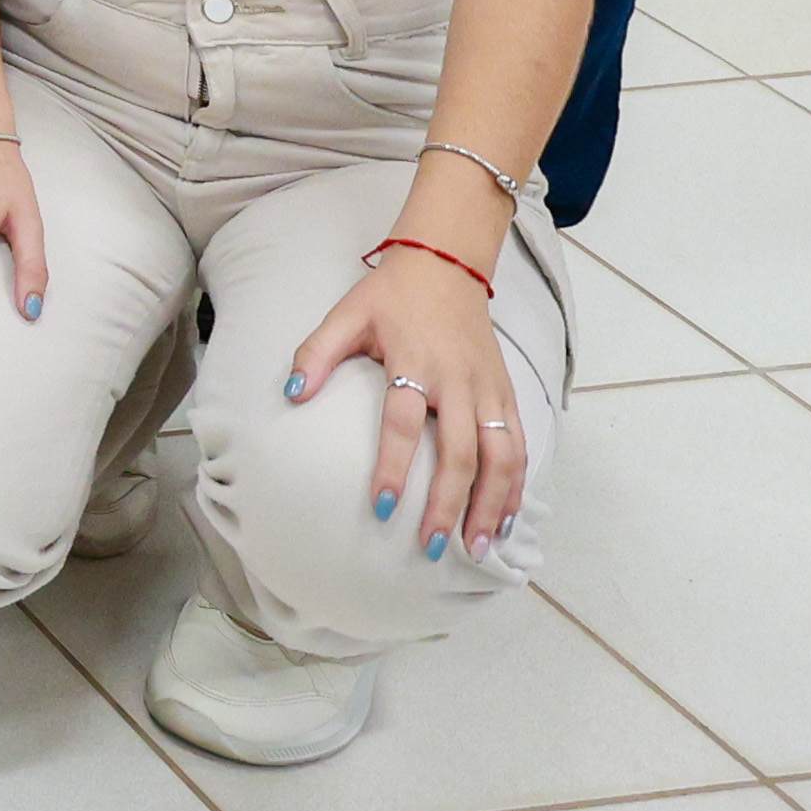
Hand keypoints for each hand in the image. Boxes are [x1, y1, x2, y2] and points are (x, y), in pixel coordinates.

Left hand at [282, 244, 532, 566]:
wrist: (446, 264)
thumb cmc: (390, 296)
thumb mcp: (346, 314)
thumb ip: (316, 353)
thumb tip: (291, 393)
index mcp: (416, 363)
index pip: (404, 424)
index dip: (394, 467)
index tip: (383, 508)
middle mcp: (459, 382)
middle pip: (461, 452)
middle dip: (449, 503)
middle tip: (433, 545)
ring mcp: (489, 390)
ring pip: (501, 457)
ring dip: (491, 504)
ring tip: (476, 547)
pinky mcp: (508, 393)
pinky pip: (519, 446)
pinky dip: (516, 485)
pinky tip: (504, 518)